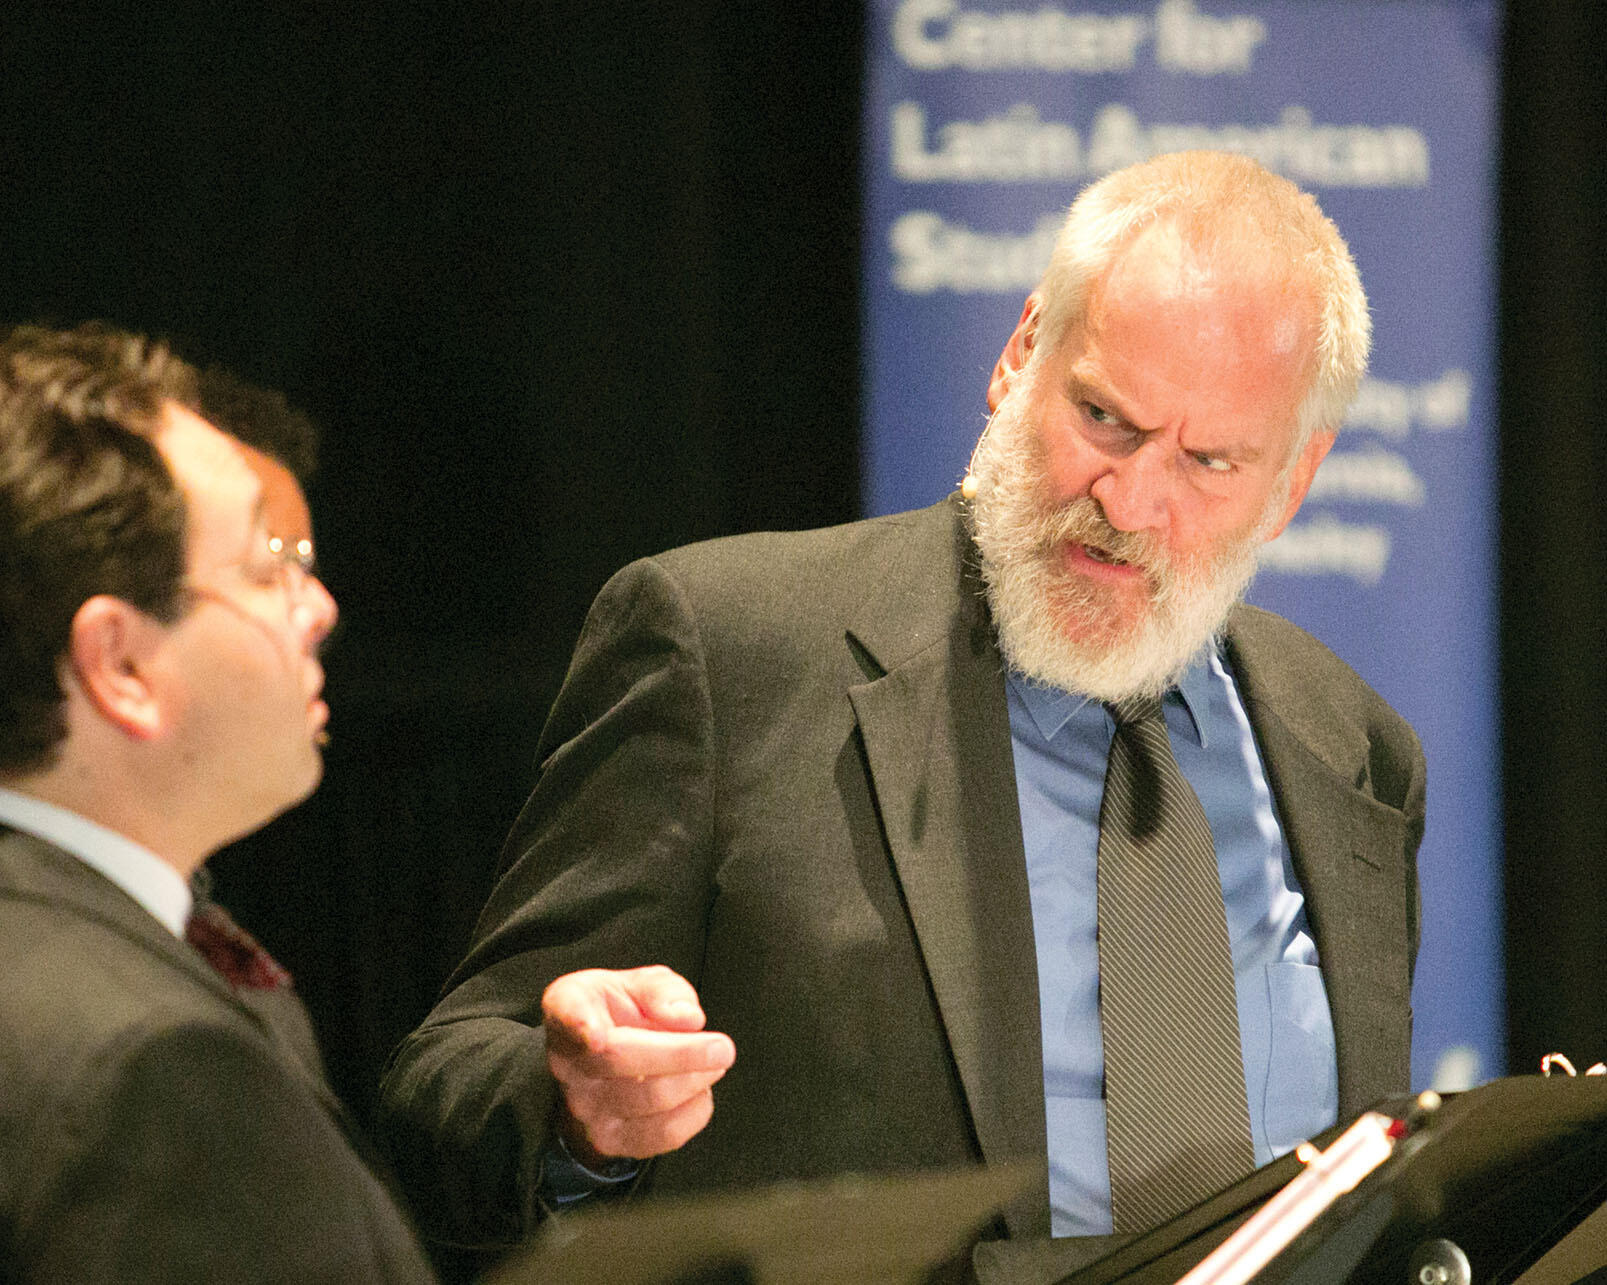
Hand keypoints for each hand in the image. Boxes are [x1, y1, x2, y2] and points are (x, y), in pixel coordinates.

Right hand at [543, 965, 734, 1164]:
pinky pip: (663, 1134)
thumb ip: (663, 991)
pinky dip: (695, 1110)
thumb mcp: (640, 984)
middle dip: (681, 1054)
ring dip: (695, 1080)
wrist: (603, 1059)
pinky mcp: (611, 1139)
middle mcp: (568, 1061)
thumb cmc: (622, 1013)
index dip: (581, 1024)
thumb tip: (688, 1018)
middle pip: (623, 1060)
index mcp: (568, 1007)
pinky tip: (699, 1090)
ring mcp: (585, 1105)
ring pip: (649, 1099)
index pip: (568, 1014)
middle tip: (722, 1046)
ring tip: (714, 1062)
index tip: (598, 1035)